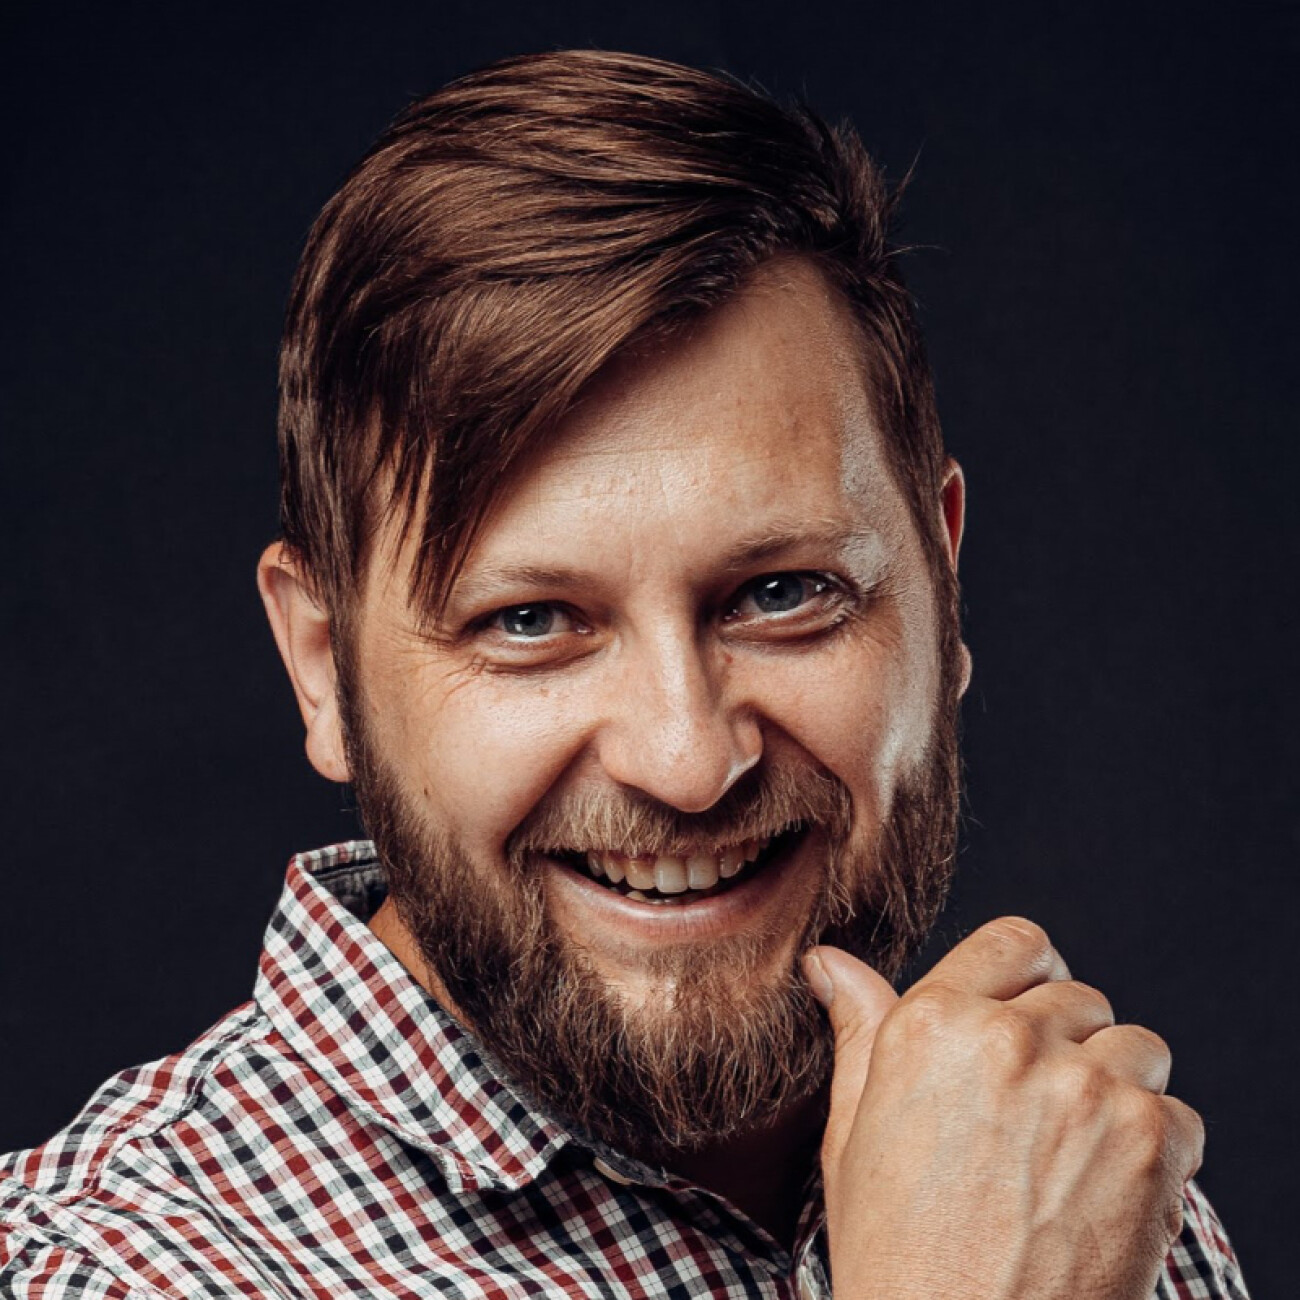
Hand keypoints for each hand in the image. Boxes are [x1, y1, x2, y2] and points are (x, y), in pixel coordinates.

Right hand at [804, 918, 1203, 1299]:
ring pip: (1135, 1046)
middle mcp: (1009, 1039)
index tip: (1028, 1015)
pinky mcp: (1147, 1142)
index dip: (1028, 975)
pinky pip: (1177, 1113)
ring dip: (1117, 1088)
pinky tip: (1105, 1194)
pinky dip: (1156, 1151)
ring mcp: (1084, 1088)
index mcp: (932, 1024)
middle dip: (1067, 1044)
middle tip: (1040, 1115)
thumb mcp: (855, 1130)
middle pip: (1078, 997)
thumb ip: (858, 1030)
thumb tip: (829, 962)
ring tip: (1077, 1153)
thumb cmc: (897, 1250)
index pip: (1014, 941)